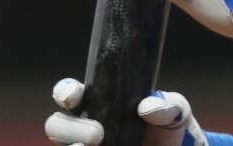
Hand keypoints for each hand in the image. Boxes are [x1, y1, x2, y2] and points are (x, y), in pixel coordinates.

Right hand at [44, 78, 206, 145]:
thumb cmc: (168, 124)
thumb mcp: (175, 110)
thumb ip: (167, 106)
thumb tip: (148, 108)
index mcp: (99, 100)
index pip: (70, 92)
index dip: (65, 91)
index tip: (73, 96)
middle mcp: (85, 125)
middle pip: (56, 124)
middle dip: (70, 128)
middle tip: (96, 135)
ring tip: (94, 145)